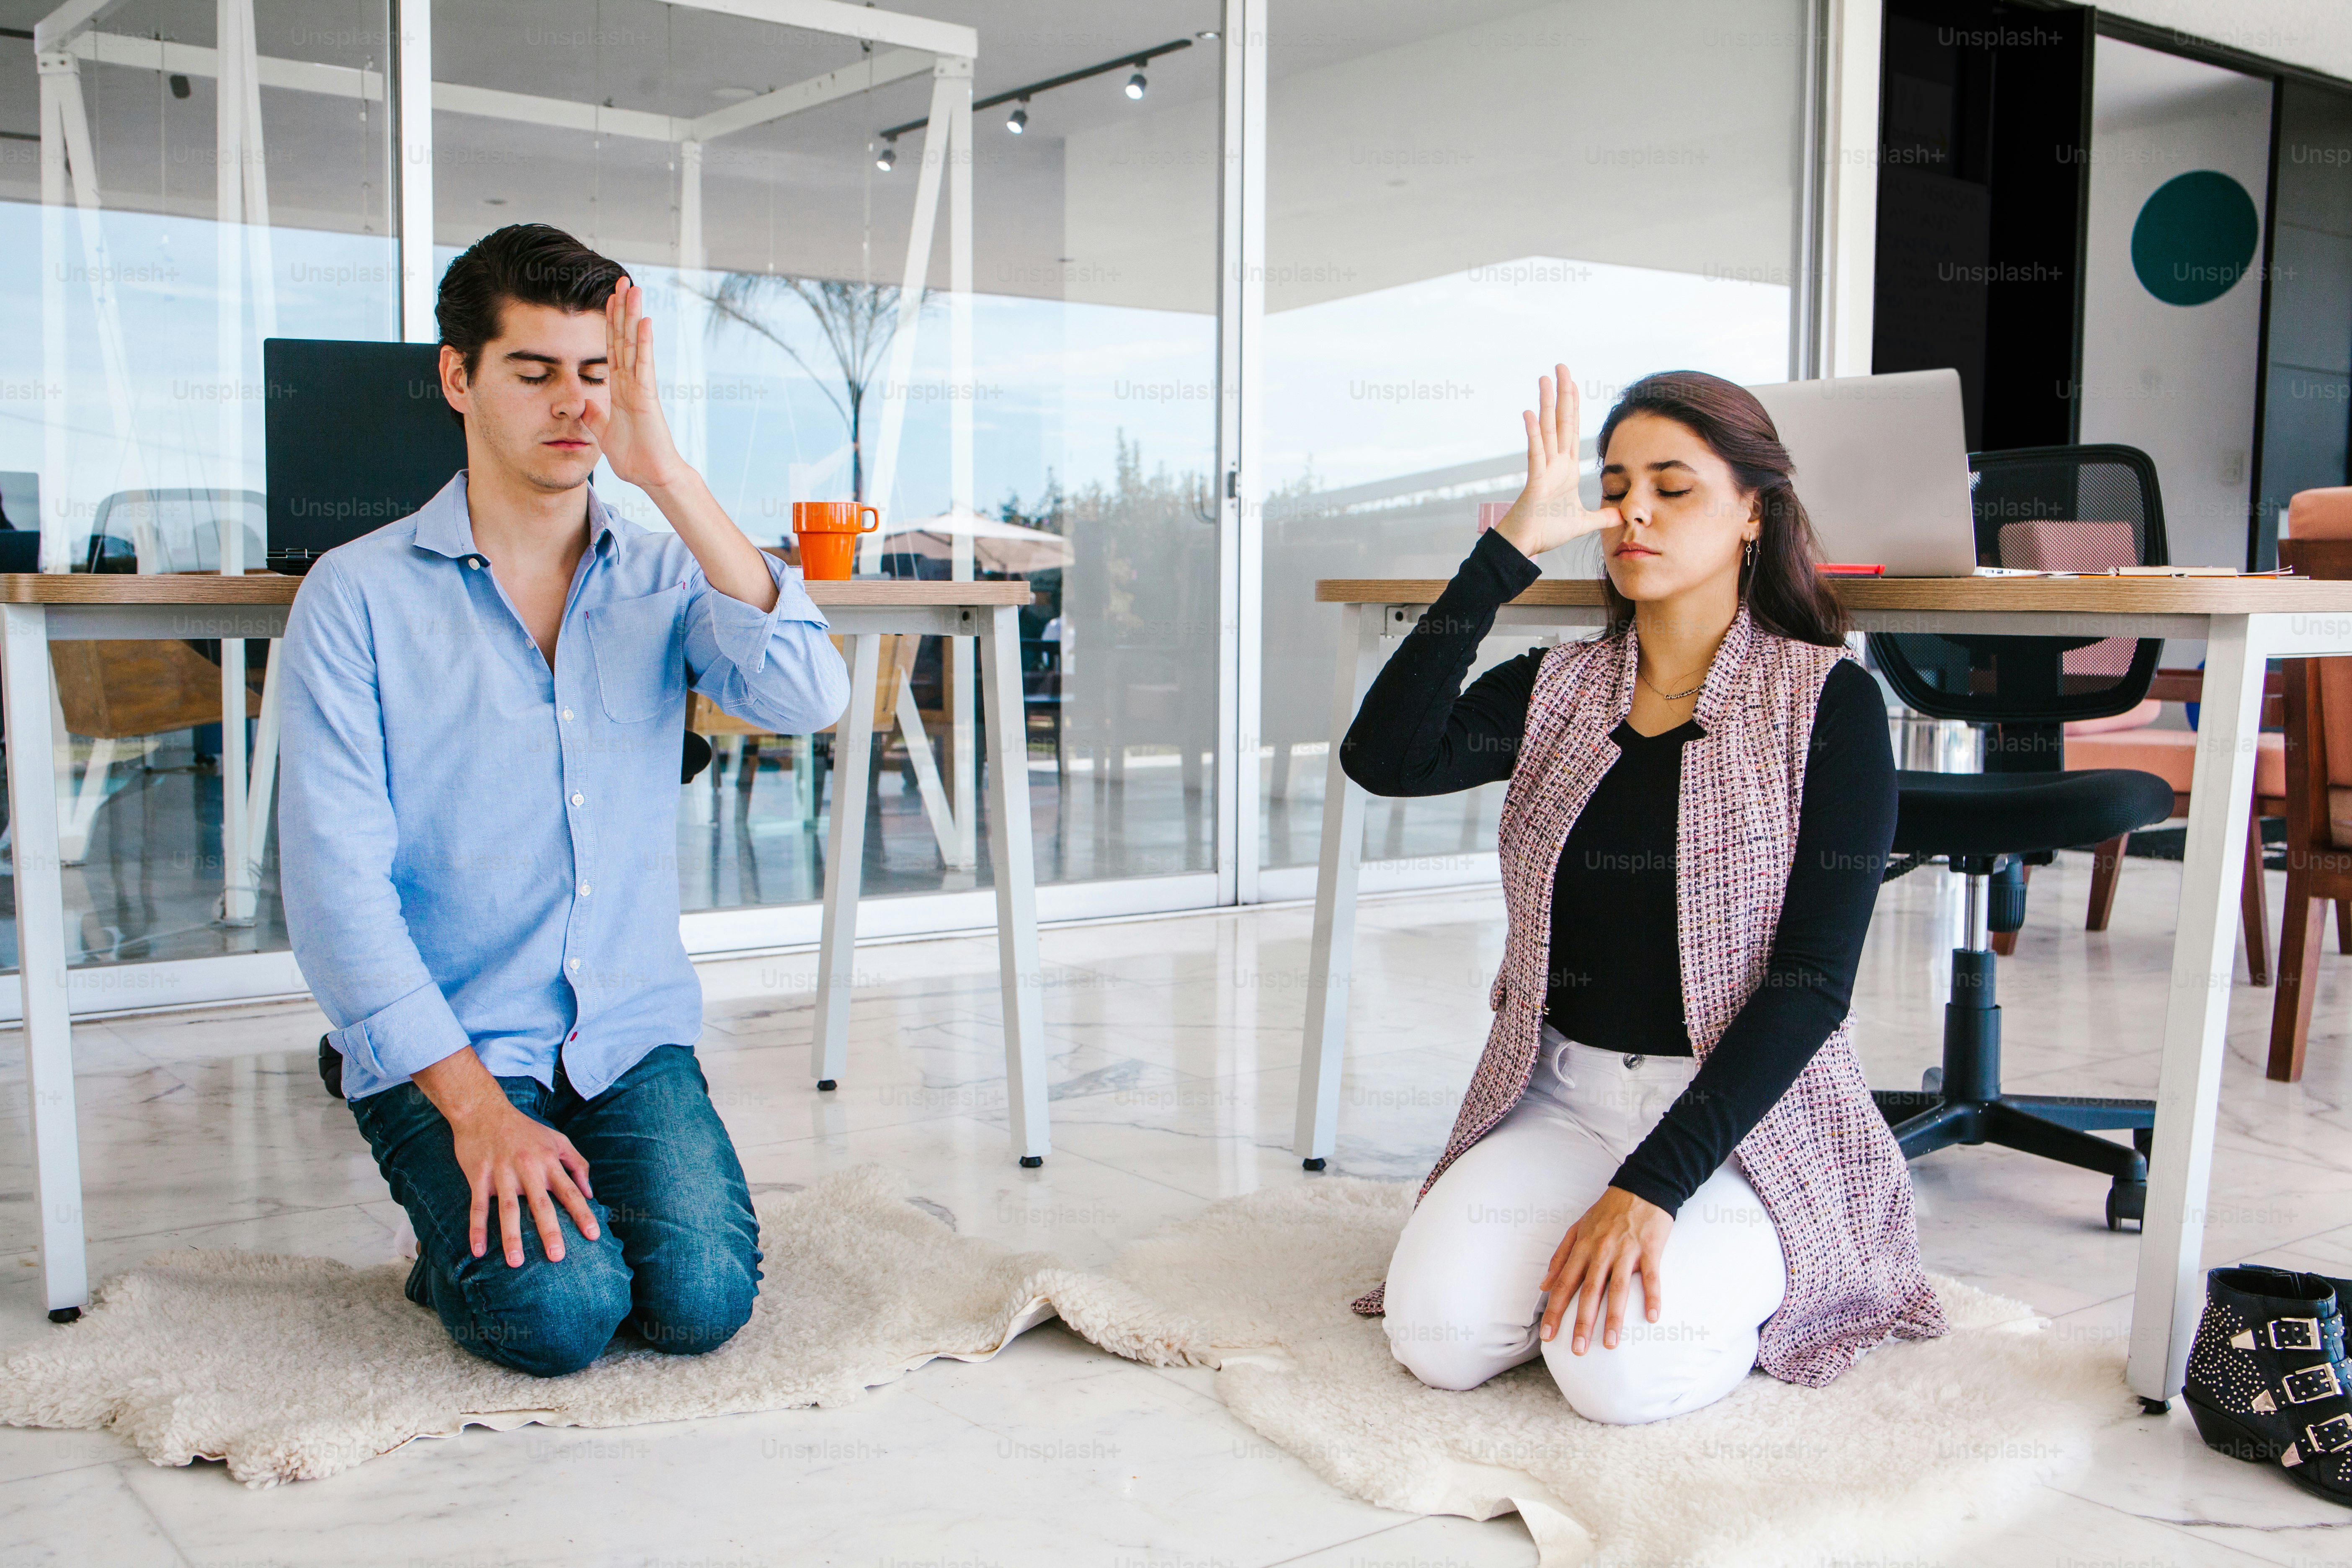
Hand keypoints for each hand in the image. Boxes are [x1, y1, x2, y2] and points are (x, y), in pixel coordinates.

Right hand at [448, 1099, 600, 1266]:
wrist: (484, 1110)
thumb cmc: (525, 1129)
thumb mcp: (557, 1140)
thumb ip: (577, 1164)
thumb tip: (590, 1192)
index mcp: (549, 1162)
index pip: (570, 1192)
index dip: (582, 1214)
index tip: (594, 1236)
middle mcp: (528, 1169)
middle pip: (541, 1204)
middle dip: (550, 1231)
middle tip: (557, 1257)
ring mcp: (502, 1173)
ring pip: (508, 1209)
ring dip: (512, 1236)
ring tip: (515, 1263)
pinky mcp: (479, 1176)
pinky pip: (478, 1206)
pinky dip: (476, 1228)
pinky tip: (478, 1250)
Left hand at [586, 276, 687, 492]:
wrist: (651, 475)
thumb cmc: (634, 456)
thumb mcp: (602, 430)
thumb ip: (593, 414)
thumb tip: (580, 402)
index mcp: (620, 388)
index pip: (613, 348)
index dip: (609, 323)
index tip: (608, 299)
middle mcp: (631, 382)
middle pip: (624, 337)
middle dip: (621, 308)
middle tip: (622, 280)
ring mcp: (640, 387)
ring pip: (635, 343)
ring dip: (632, 315)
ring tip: (632, 287)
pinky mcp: (647, 397)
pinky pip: (644, 364)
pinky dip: (645, 343)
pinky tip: (644, 321)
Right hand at [1493, 363, 1620, 558]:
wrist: (1525, 547)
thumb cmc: (1546, 532)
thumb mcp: (1583, 523)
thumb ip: (1601, 517)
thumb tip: (1620, 515)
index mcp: (1567, 468)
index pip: (1573, 430)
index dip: (1574, 407)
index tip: (1573, 384)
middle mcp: (1555, 463)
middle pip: (1561, 422)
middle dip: (1563, 394)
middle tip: (1561, 366)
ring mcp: (1544, 469)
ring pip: (1547, 430)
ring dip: (1546, 404)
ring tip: (1545, 379)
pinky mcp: (1535, 481)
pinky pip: (1535, 453)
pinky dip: (1533, 434)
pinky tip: (1530, 413)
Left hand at [1539, 1185, 1671, 1353]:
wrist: (1641, 1188)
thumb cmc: (1607, 1212)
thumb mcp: (1577, 1229)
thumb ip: (1560, 1257)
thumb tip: (1544, 1285)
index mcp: (1582, 1248)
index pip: (1564, 1284)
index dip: (1555, 1310)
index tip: (1548, 1335)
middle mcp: (1601, 1251)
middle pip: (1589, 1291)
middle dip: (1582, 1322)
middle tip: (1578, 1349)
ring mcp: (1626, 1250)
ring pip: (1617, 1288)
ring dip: (1613, 1317)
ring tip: (1610, 1344)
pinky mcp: (1649, 1249)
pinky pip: (1651, 1276)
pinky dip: (1651, 1297)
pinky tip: (1652, 1317)